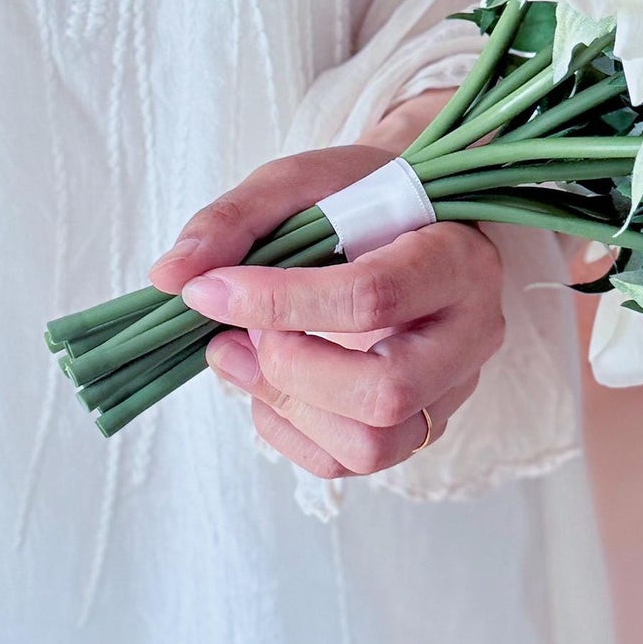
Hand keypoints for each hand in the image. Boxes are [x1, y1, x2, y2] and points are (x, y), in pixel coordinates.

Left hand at [148, 143, 505, 479]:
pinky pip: (349, 461)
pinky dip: (286, 430)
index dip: (279, 303)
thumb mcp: (303, 182)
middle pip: (387, 391)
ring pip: (370, 443)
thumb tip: (171, 277)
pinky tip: (265, 379)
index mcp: (457, 259)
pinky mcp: (420, 423)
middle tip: (239, 332)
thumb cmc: (362, 196)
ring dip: (283, 405)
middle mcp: (471, 334)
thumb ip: (237, 218)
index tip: (210, 290)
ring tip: (240, 353)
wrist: (409, 217)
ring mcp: (451, 388)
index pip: (374, 297)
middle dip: (289, 369)